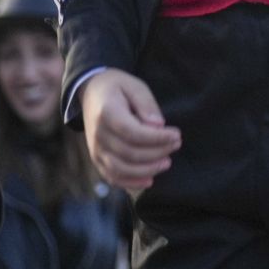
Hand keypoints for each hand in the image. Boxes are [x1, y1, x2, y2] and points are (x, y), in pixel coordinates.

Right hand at [81, 70, 180, 191]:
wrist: (91, 92)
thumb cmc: (118, 88)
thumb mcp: (135, 87)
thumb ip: (146, 105)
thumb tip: (158, 125)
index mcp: (107, 113)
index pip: (133, 133)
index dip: (157, 138)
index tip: (177, 135)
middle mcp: (98, 134)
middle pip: (129, 152)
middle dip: (157, 152)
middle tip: (177, 144)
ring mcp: (95, 149)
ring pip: (120, 169)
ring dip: (147, 170)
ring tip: (167, 162)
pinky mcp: (97, 158)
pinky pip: (111, 176)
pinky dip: (130, 182)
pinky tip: (149, 180)